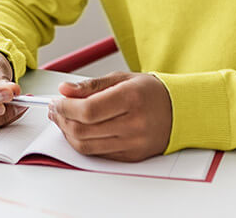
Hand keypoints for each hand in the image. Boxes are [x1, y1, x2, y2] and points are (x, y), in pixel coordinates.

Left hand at [47, 71, 171, 161]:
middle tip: (56, 110)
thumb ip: (91, 85)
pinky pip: (98, 154)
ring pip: (87, 146)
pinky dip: (83, 143)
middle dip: (62, 120)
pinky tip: (79, 131)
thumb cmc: (150, 92)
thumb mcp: (121, 79)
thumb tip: (64, 90)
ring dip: (68, 134)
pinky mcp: (131, 156)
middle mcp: (133, 124)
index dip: (65, 108)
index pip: (88, 110)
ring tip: (64, 120)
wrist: (180, 111)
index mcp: (130, 99)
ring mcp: (133, 143)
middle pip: (84, 130)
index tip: (56, 102)